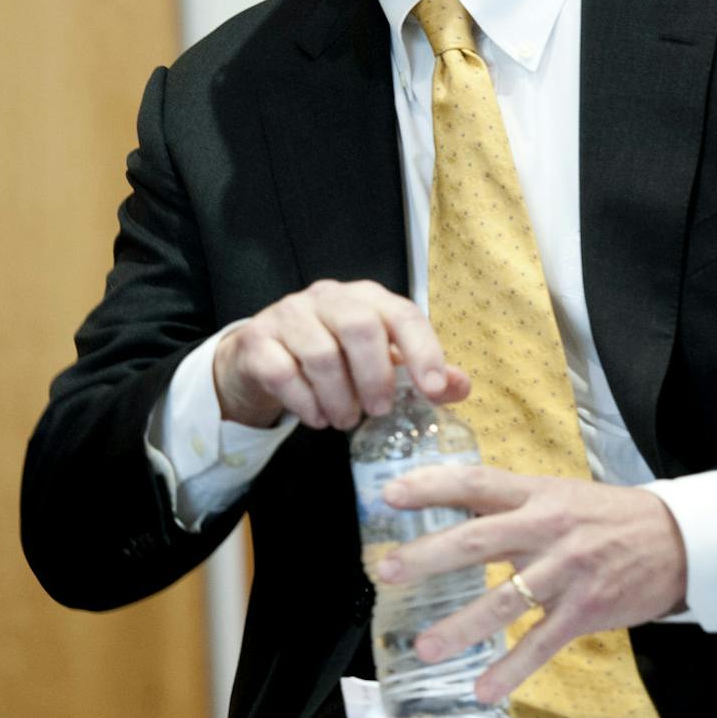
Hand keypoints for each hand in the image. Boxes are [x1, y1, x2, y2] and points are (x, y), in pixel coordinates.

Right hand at [212, 280, 468, 427]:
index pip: (401, 313)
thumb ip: (421, 372)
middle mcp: (327, 297)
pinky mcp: (257, 341)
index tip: (432, 390)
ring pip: (320, 354)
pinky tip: (317, 418)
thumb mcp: (380, 361)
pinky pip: (283, 373)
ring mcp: (287, 315)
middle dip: (375, 377)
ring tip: (345, 420)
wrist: (263, 359)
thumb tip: (459, 386)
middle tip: (378, 411)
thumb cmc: (333, 358)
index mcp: (366, 298)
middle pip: (359, 327)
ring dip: (339, 398)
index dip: (422, 350)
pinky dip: (306, 404)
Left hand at [368, 467, 686, 704]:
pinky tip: (484, 689)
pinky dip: (512, 669)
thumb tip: (451, 506)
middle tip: (386, 571)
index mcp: (536, 494)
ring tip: (425, 648)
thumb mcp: (559, 494)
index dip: (431, 487)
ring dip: (461, 626)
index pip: (475, 483)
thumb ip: (510, 503)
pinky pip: (541, 643)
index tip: (389, 495)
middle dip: (428, 556)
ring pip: (505, 600)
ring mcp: (567, 571)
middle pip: (478, 540)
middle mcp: (547, 529)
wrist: (681, 540)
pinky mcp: (586, 610)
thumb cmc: (608, 517)